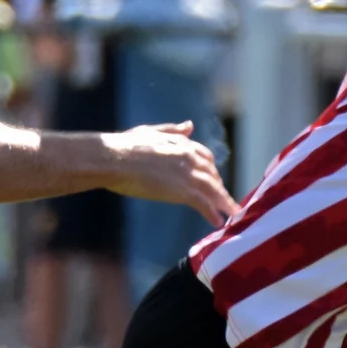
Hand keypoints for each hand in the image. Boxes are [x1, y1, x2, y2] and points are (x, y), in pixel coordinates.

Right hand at [103, 122, 238, 223]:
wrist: (114, 159)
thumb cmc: (125, 146)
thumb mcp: (152, 132)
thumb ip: (173, 130)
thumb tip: (190, 125)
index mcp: (182, 143)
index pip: (205, 157)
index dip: (210, 170)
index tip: (213, 180)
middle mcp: (190, 157)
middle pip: (212, 175)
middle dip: (219, 188)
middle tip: (223, 200)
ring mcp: (188, 174)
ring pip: (213, 190)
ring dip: (224, 203)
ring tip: (231, 214)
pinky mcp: (182, 190)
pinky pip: (203, 204)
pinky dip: (212, 213)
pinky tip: (217, 222)